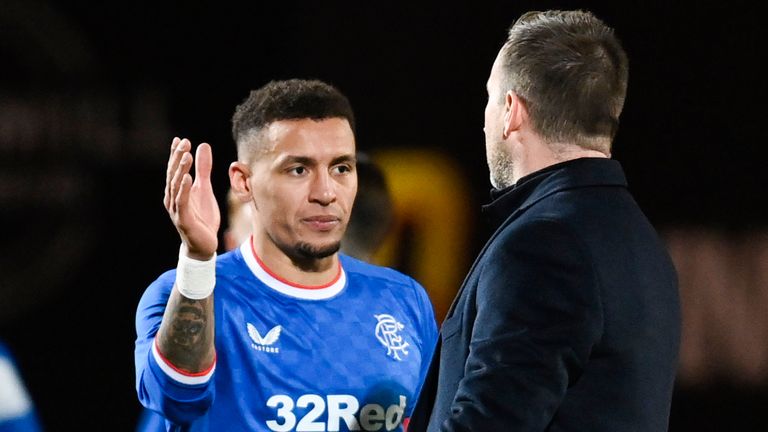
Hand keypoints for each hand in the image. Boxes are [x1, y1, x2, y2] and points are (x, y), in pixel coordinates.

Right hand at [164, 137, 220, 259]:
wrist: (204, 245)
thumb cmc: (202, 217)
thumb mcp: (205, 189)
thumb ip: (203, 169)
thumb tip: (202, 145)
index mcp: (176, 191)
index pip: (174, 169)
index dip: (175, 154)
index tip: (180, 139)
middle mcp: (172, 199)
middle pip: (173, 175)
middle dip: (177, 158)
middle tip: (184, 143)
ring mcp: (176, 210)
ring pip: (176, 186)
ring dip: (180, 170)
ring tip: (186, 155)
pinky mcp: (183, 220)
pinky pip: (182, 202)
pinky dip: (183, 189)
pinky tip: (187, 177)